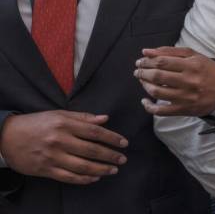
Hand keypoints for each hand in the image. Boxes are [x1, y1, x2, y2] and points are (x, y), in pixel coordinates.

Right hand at [0, 111, 127, 183]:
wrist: (7, 137)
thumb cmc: (36, 123)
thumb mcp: (58, 115)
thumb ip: (83, 117)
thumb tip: (105, 119)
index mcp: (64, 124)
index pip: (95, 132)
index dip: (112, 138)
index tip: (124, 143)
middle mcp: (59, 141)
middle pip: (91, 150)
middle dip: (110, 155)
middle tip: (123, 159)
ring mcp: (52, 157)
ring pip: (82, 166)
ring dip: (101, 169)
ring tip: (113, 169)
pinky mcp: (45, 169)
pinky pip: (68, 177)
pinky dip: (83, 179)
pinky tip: (95, 177)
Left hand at [135, 47, 214, 116]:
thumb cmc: (206, 69)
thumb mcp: (193, 55)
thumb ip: (169, 51)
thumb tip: (146, 51)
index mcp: (192, 65)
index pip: (162, 62)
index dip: (147, 61)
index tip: (140, 61)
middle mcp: (189, 81)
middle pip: (157, 76)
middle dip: (142, 72)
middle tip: (138, 71)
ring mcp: (186, 97)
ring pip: (157, 92)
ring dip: (144, 86)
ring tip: (142, 81)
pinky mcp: (185, 110)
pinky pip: (161, 111)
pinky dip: (149, 107)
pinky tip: (145, 101)